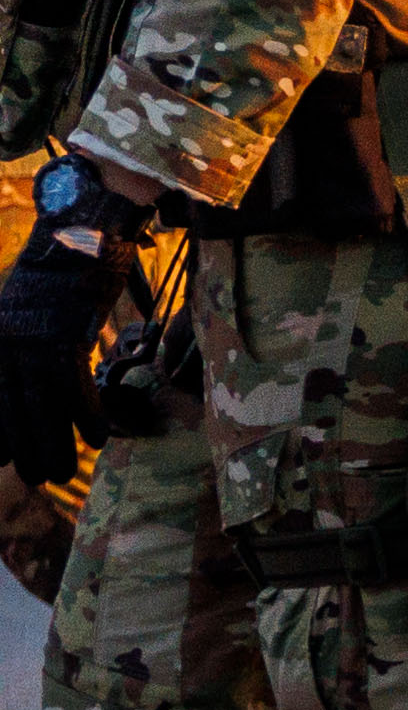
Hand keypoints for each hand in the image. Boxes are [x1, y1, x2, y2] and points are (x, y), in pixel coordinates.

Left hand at [0, 191, 148, 485]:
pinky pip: (74, 390)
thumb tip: (44, 371)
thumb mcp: (29, 306)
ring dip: (52, 445)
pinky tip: (96, 440)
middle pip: (11, 409)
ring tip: (61, 474)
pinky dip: (86, 418)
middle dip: (23, 449)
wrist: (80, 231)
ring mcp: (32, 342)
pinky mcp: (64, 339)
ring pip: (39, 409)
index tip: (3, 459)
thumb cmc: (63, 266)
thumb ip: (26, 340)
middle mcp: (5, 344)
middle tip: (39, 478)